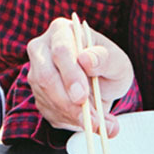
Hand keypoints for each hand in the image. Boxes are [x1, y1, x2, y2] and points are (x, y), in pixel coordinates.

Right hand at [25, 17, 134, 135]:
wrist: (102, 83)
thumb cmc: (109, 66)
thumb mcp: (117, 61)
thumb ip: (104, 59)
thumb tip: (86, 59)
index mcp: (62, 31)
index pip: (61, 50)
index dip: (70, 75)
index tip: (82, 97)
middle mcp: (42, 49)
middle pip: (45, 76)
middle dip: (68, 102)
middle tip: (90, 120)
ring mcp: (36, 72)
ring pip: (46, 97)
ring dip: (72, 115)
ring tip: (97, 123)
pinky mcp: (38, 94)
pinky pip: (48, 111)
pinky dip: (69, 121)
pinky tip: (85, 119)